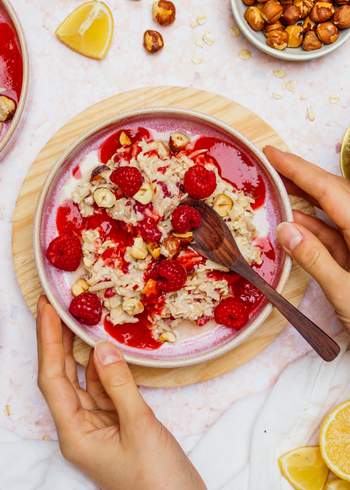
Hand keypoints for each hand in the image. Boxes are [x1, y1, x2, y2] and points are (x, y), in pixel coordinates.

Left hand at [36, 296, 204, 489]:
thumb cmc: (157, 478)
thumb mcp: (139, 426)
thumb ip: (119, 385)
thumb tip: (100, 347)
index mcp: (76, 433)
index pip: (52, 378)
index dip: (47, 341)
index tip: (46, 310)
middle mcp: (80, 427)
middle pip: (62, 376)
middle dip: (56, 340)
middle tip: (56, 305)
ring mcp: (98, 425)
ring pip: (83, 379)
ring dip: (79, 350)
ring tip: (76, 318)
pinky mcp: (116, 422)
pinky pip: (104, 387)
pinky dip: (104, 365)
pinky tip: (103, 347)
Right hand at [264, 146, 349, 328]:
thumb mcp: (346, 293)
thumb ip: (315, 259)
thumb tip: (285, 229)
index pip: (329, 190)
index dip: (299, 169)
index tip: (273, 154)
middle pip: (333, 194)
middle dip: (301, 179)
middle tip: (270, 168)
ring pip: (332, 214)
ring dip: (304, 205)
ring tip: (275, 195)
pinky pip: (333, 235)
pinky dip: (312, 230)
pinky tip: (292, 227)